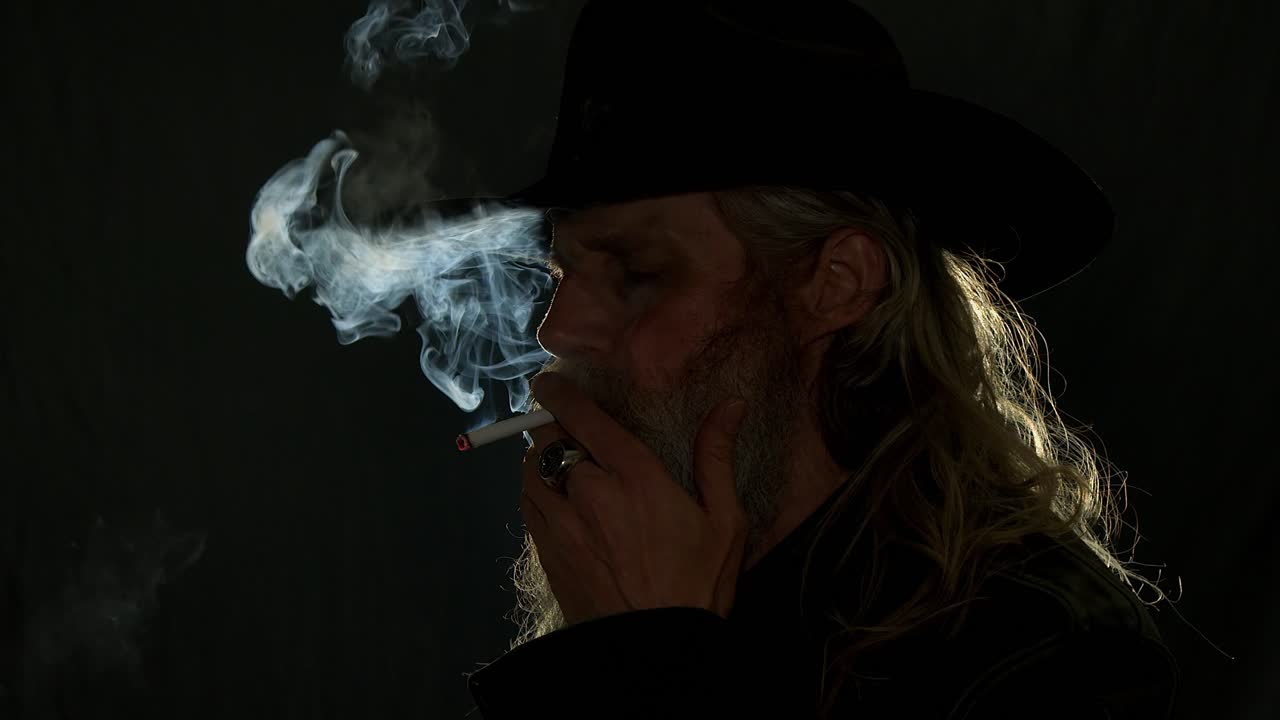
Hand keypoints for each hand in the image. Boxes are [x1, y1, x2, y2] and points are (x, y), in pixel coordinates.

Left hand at [519, 372, 750, 625]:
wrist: (656, 651)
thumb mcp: (725, 521)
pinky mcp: (546, 553)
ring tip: (556, 460)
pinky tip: (555, 499)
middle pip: (548, 440)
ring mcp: (561, 524)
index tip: (550, 380)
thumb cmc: (697, 585)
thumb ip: (716, 457)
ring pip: (530, 471)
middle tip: (561, 424)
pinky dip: (536, 492)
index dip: (561, 392)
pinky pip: (528, 505)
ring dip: (539, 459)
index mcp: (635, 477)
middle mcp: (589, 492)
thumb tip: (731, 405)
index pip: (584, 417)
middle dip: (552, 427)